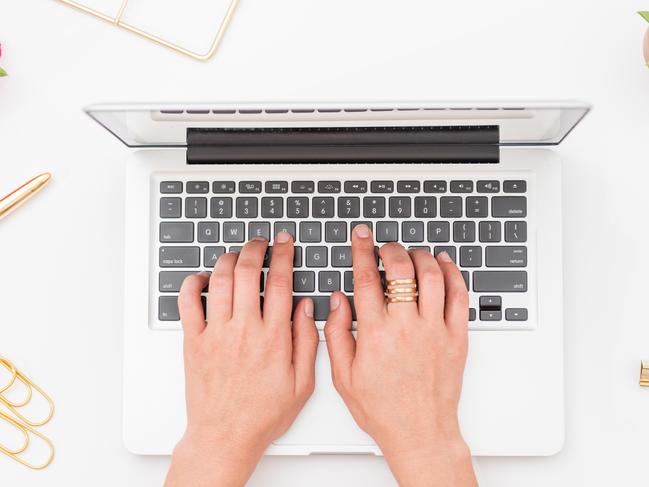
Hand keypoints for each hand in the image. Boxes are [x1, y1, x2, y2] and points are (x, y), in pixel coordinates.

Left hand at [165, 233, 317, 486]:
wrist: (225, 435)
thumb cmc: (263, 414)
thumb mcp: (302, 383)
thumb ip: (307, 341)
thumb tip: (306, 307)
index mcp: (273, 337)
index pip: (280, 281)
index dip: (283, 255)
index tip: (284, 242)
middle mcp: (244, 330)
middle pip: (247, 272)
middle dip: (255, 248)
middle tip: (260, 242)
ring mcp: (216, 333)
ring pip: (219, 280)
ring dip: (228, 259)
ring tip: (236, 255)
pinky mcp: (194, 341)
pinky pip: (187, 302)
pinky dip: (193, 283)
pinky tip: (203, 278)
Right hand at [324, 224, 476, 486]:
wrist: (420, 433)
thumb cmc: (382, 409)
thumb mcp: (343, 376)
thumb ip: (335, 334)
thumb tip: (337, 300)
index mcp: (375, 334)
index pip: (367, 278)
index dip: (361, 250)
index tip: (361, 235)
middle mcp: (407, 327)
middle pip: (402, 269)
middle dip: (391, 248)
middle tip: (385, 245)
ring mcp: (435, 330)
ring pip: (432, 275)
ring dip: (420, 256)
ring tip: (411, 253)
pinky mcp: (457, 338)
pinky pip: (459, 295)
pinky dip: (453, 273)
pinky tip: (444, 264)